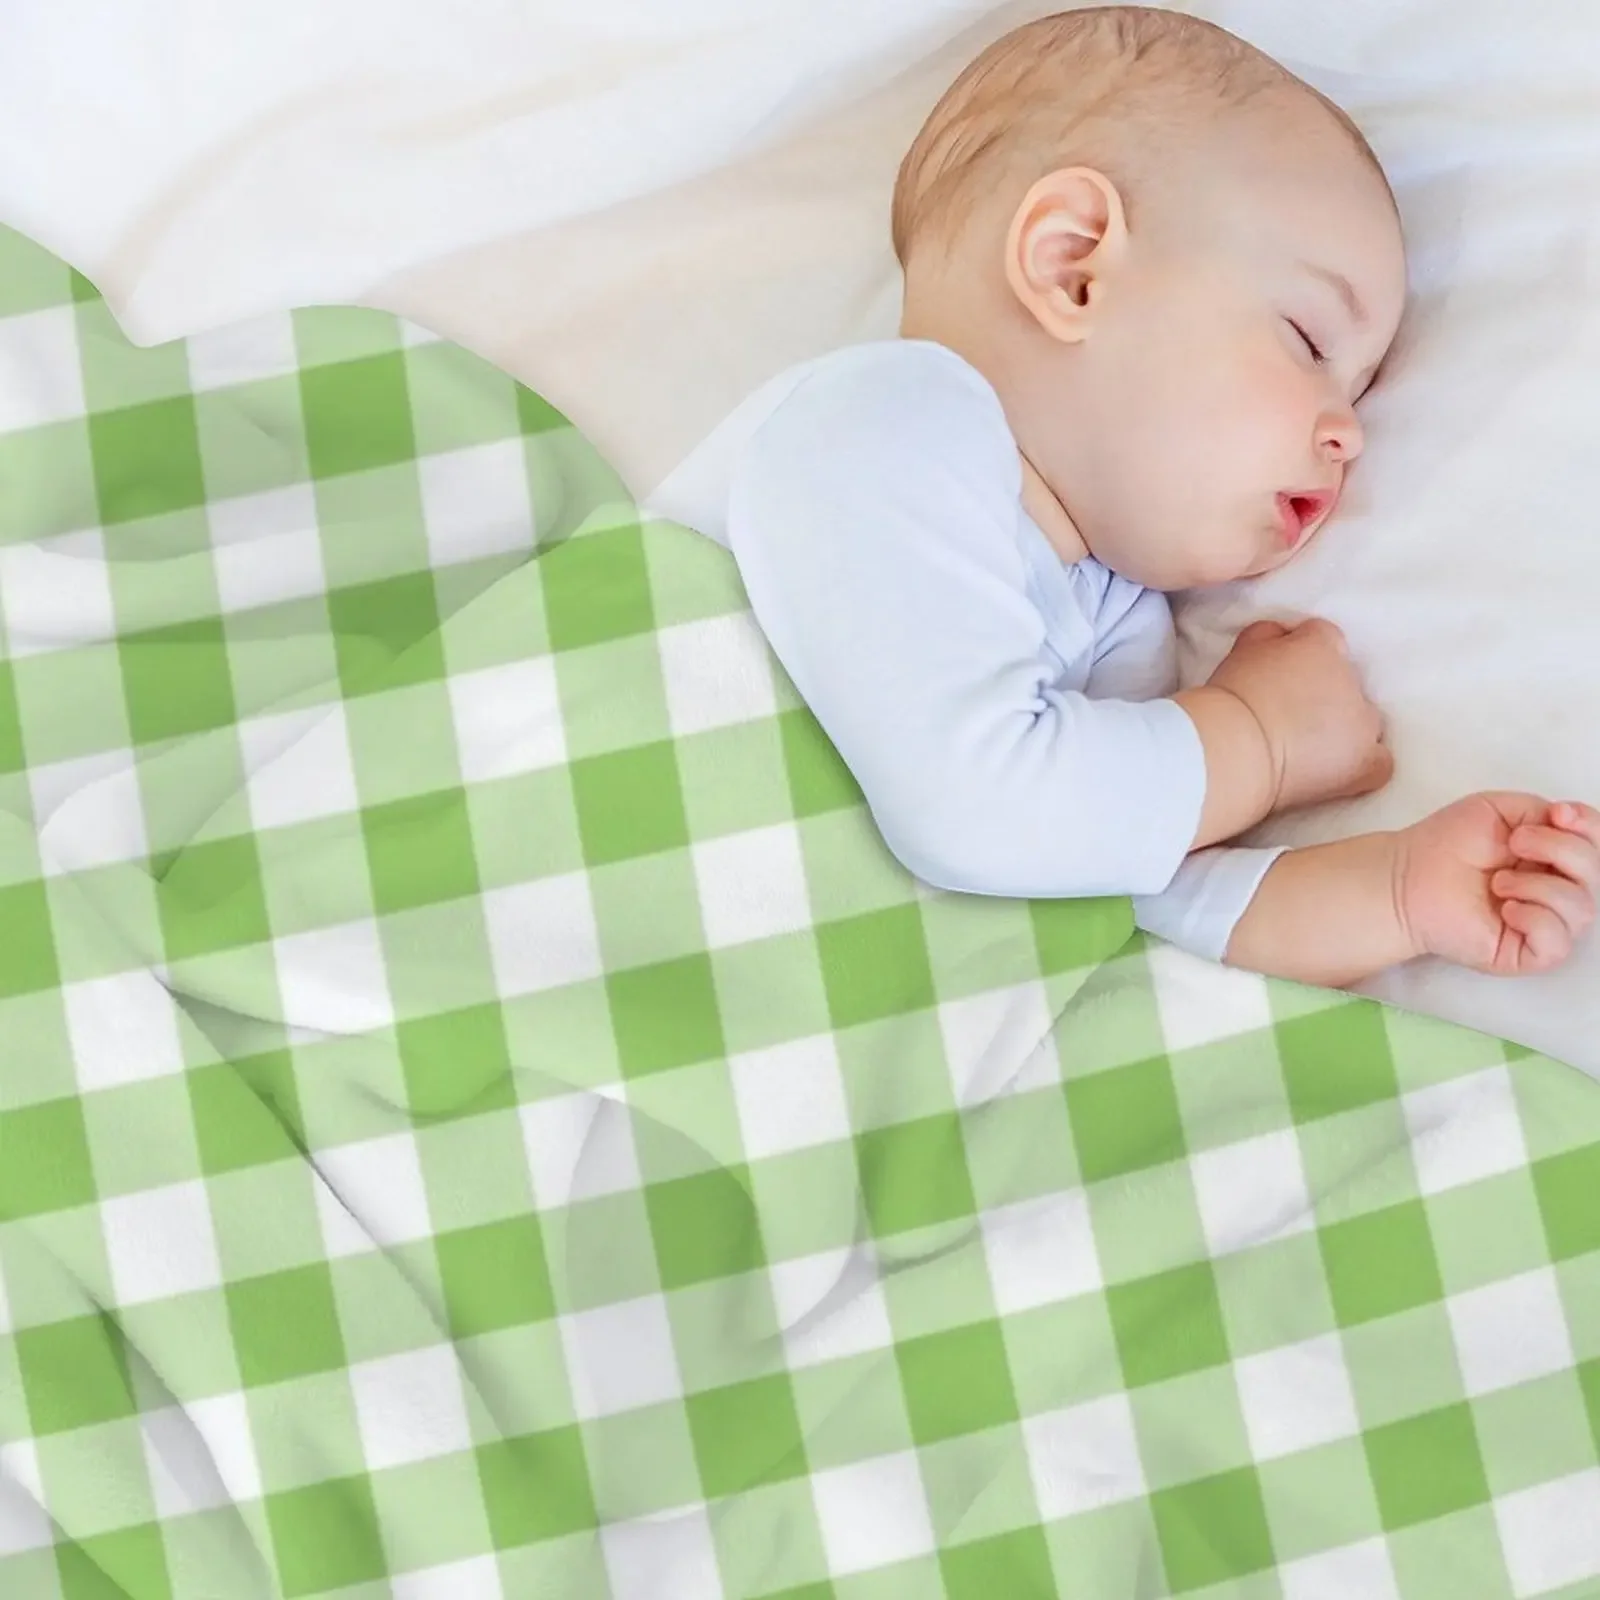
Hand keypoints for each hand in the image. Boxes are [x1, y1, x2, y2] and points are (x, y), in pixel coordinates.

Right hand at [1206, 619, 1391, 812]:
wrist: (1235, 747)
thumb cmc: (1231, 698)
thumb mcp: (1243, 649)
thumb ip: (1268, 636)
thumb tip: (1280, 636)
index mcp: (1323, 644)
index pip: (1322, 638)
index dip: (1300, 655)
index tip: (1279, 672)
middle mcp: (1352, 679)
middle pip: (1346, 681)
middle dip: (1323, 693)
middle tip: (1288, 712)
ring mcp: (1364, 722)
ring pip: (1363, 719)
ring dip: (1342, 728)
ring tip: (1307, 746)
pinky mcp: (1365, 762)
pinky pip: (1378, 761)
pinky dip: (1363, 765)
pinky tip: (1339, 771)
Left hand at [1396, 795, 1599, 975]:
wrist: (1407, 876)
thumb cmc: (1448, 843)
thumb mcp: (1500, 811)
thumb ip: (1542, 812)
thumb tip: (1570, 822)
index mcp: (1556, 858)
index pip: (1598, 846)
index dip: (1591, 827)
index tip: (1558, 814)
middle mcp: (1558, 892)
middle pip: (1597, 875)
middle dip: (1561, 850)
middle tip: (1515, 843)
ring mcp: (1545, 925)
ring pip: (1582, 909)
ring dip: (1539, 886)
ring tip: (1497, 881)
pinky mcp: (1526, 954)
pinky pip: (1558, 943)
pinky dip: (1536, 919)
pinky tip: (1505, 909)